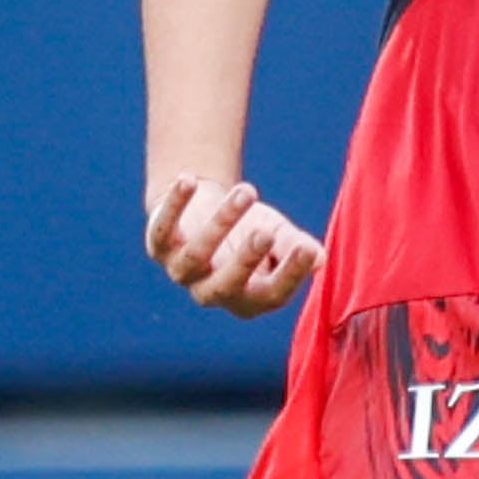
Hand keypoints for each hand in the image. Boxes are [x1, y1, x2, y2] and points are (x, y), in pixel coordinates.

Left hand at [148, 173, 323, 318]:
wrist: (205, 210)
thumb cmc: (249, 229)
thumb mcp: (277, 236)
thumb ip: (295, 247)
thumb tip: (319, 258)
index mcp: (249, 298)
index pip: (272, 295)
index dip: (290, 275)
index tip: (308, 250)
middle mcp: (213, 292)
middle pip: (228, 285)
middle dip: (247, 259)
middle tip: (266, 232)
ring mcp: (182, 273)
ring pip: (196, 256)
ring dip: (220, 222)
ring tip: (248, 190)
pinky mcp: (159, 248)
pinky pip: (162, 230)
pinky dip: (174, 204)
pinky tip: (189, 180)